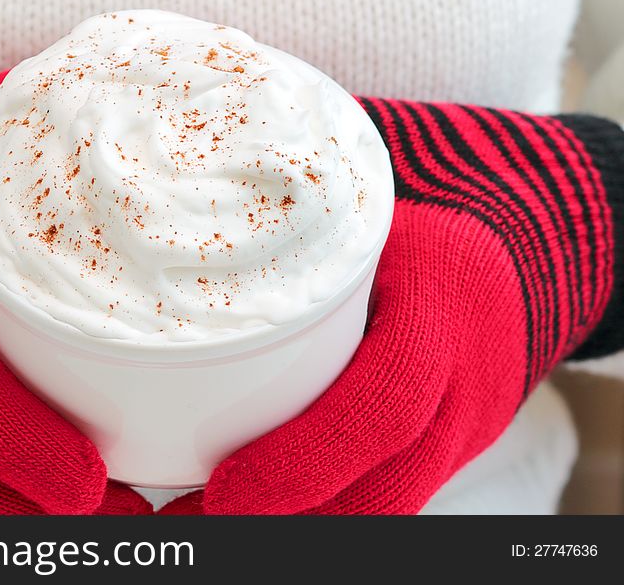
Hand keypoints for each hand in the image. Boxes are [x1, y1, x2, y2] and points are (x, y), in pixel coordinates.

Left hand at [162, 99, 623, 514]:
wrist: (526, 242)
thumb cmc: (435, 203)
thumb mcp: (377, 193)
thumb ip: (303, 199)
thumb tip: (183, 185)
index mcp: (445, 304)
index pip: (384, 405)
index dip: (305, 459)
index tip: (220, 490)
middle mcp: (464, 382)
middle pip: (386, 487)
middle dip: (288, 518)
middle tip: (192, 519)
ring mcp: (464, 422)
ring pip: (388, 504)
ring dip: (300, 525)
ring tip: (207, 522)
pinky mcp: (450, 440)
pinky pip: (392, 491)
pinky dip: (328, 509)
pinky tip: (260, 507)